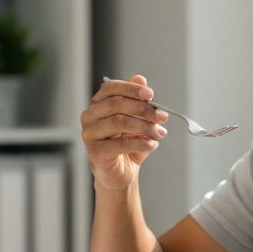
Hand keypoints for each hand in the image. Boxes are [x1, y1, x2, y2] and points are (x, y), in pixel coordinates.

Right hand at [80, 75, 168, 190]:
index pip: (111, 88)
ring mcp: (90, 134)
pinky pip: (120, 144)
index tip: (151, 95)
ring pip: (120, 123)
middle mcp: (89, 116)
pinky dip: (141, 143)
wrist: (121, 173)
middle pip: (116, 104)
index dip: (131, 89)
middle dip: (143, 109)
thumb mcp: (136, 119)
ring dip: (145, 127)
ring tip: (160, 133)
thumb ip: (137, 100)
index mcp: (97, 104)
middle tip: (163, 116)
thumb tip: (140, 79)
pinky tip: (152, 144)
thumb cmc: (127, 143)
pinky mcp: (95, 152)